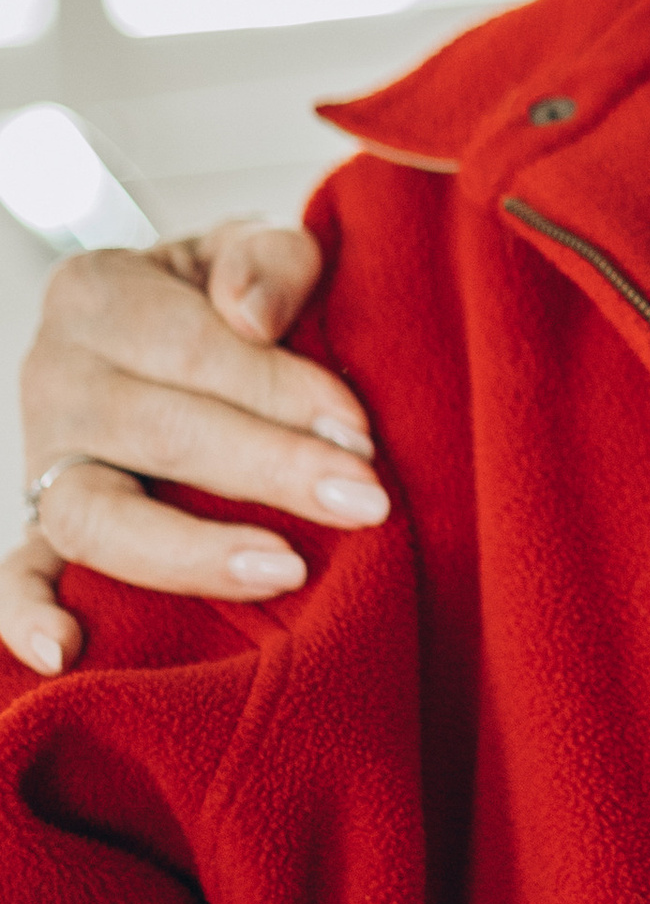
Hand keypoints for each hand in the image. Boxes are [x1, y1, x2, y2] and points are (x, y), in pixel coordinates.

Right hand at [5, 223, 382, 673]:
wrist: (180, 332)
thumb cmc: (232, 297)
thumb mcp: (255, 252)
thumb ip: (267, 259)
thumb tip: (252, 314)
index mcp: (95, 294)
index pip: (190, 346)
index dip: (279, 389)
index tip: (358, 432)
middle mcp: (52, 376)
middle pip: (156, 432)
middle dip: (269, 469)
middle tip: (362, 501)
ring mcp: (42, 462)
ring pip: (96, 516)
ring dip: (192, 550)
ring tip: (285, 570)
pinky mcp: (40, 531)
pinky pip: (18, 577)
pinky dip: (27, 615)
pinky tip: (66, 652)